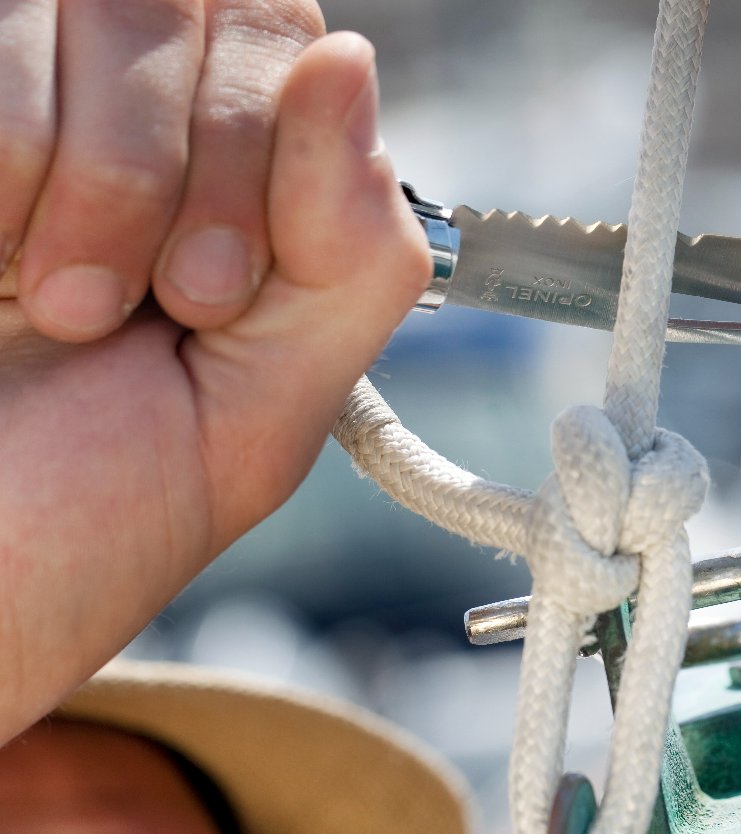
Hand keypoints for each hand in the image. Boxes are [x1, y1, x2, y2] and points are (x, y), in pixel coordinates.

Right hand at [0, 4, 430, 740]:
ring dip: (90, 184)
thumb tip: (350, 66)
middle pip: (222, 7)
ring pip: (108, 3)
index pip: (299, 52)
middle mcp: (146, 129)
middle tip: (130, 311)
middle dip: (190, 181)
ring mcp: (40, 100)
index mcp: (245, 207)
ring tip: (51, 303)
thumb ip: (345, 261)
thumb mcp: (259, 417)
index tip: (213, 299)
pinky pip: (1, 33)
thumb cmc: (79, 520)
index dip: (268, 161)